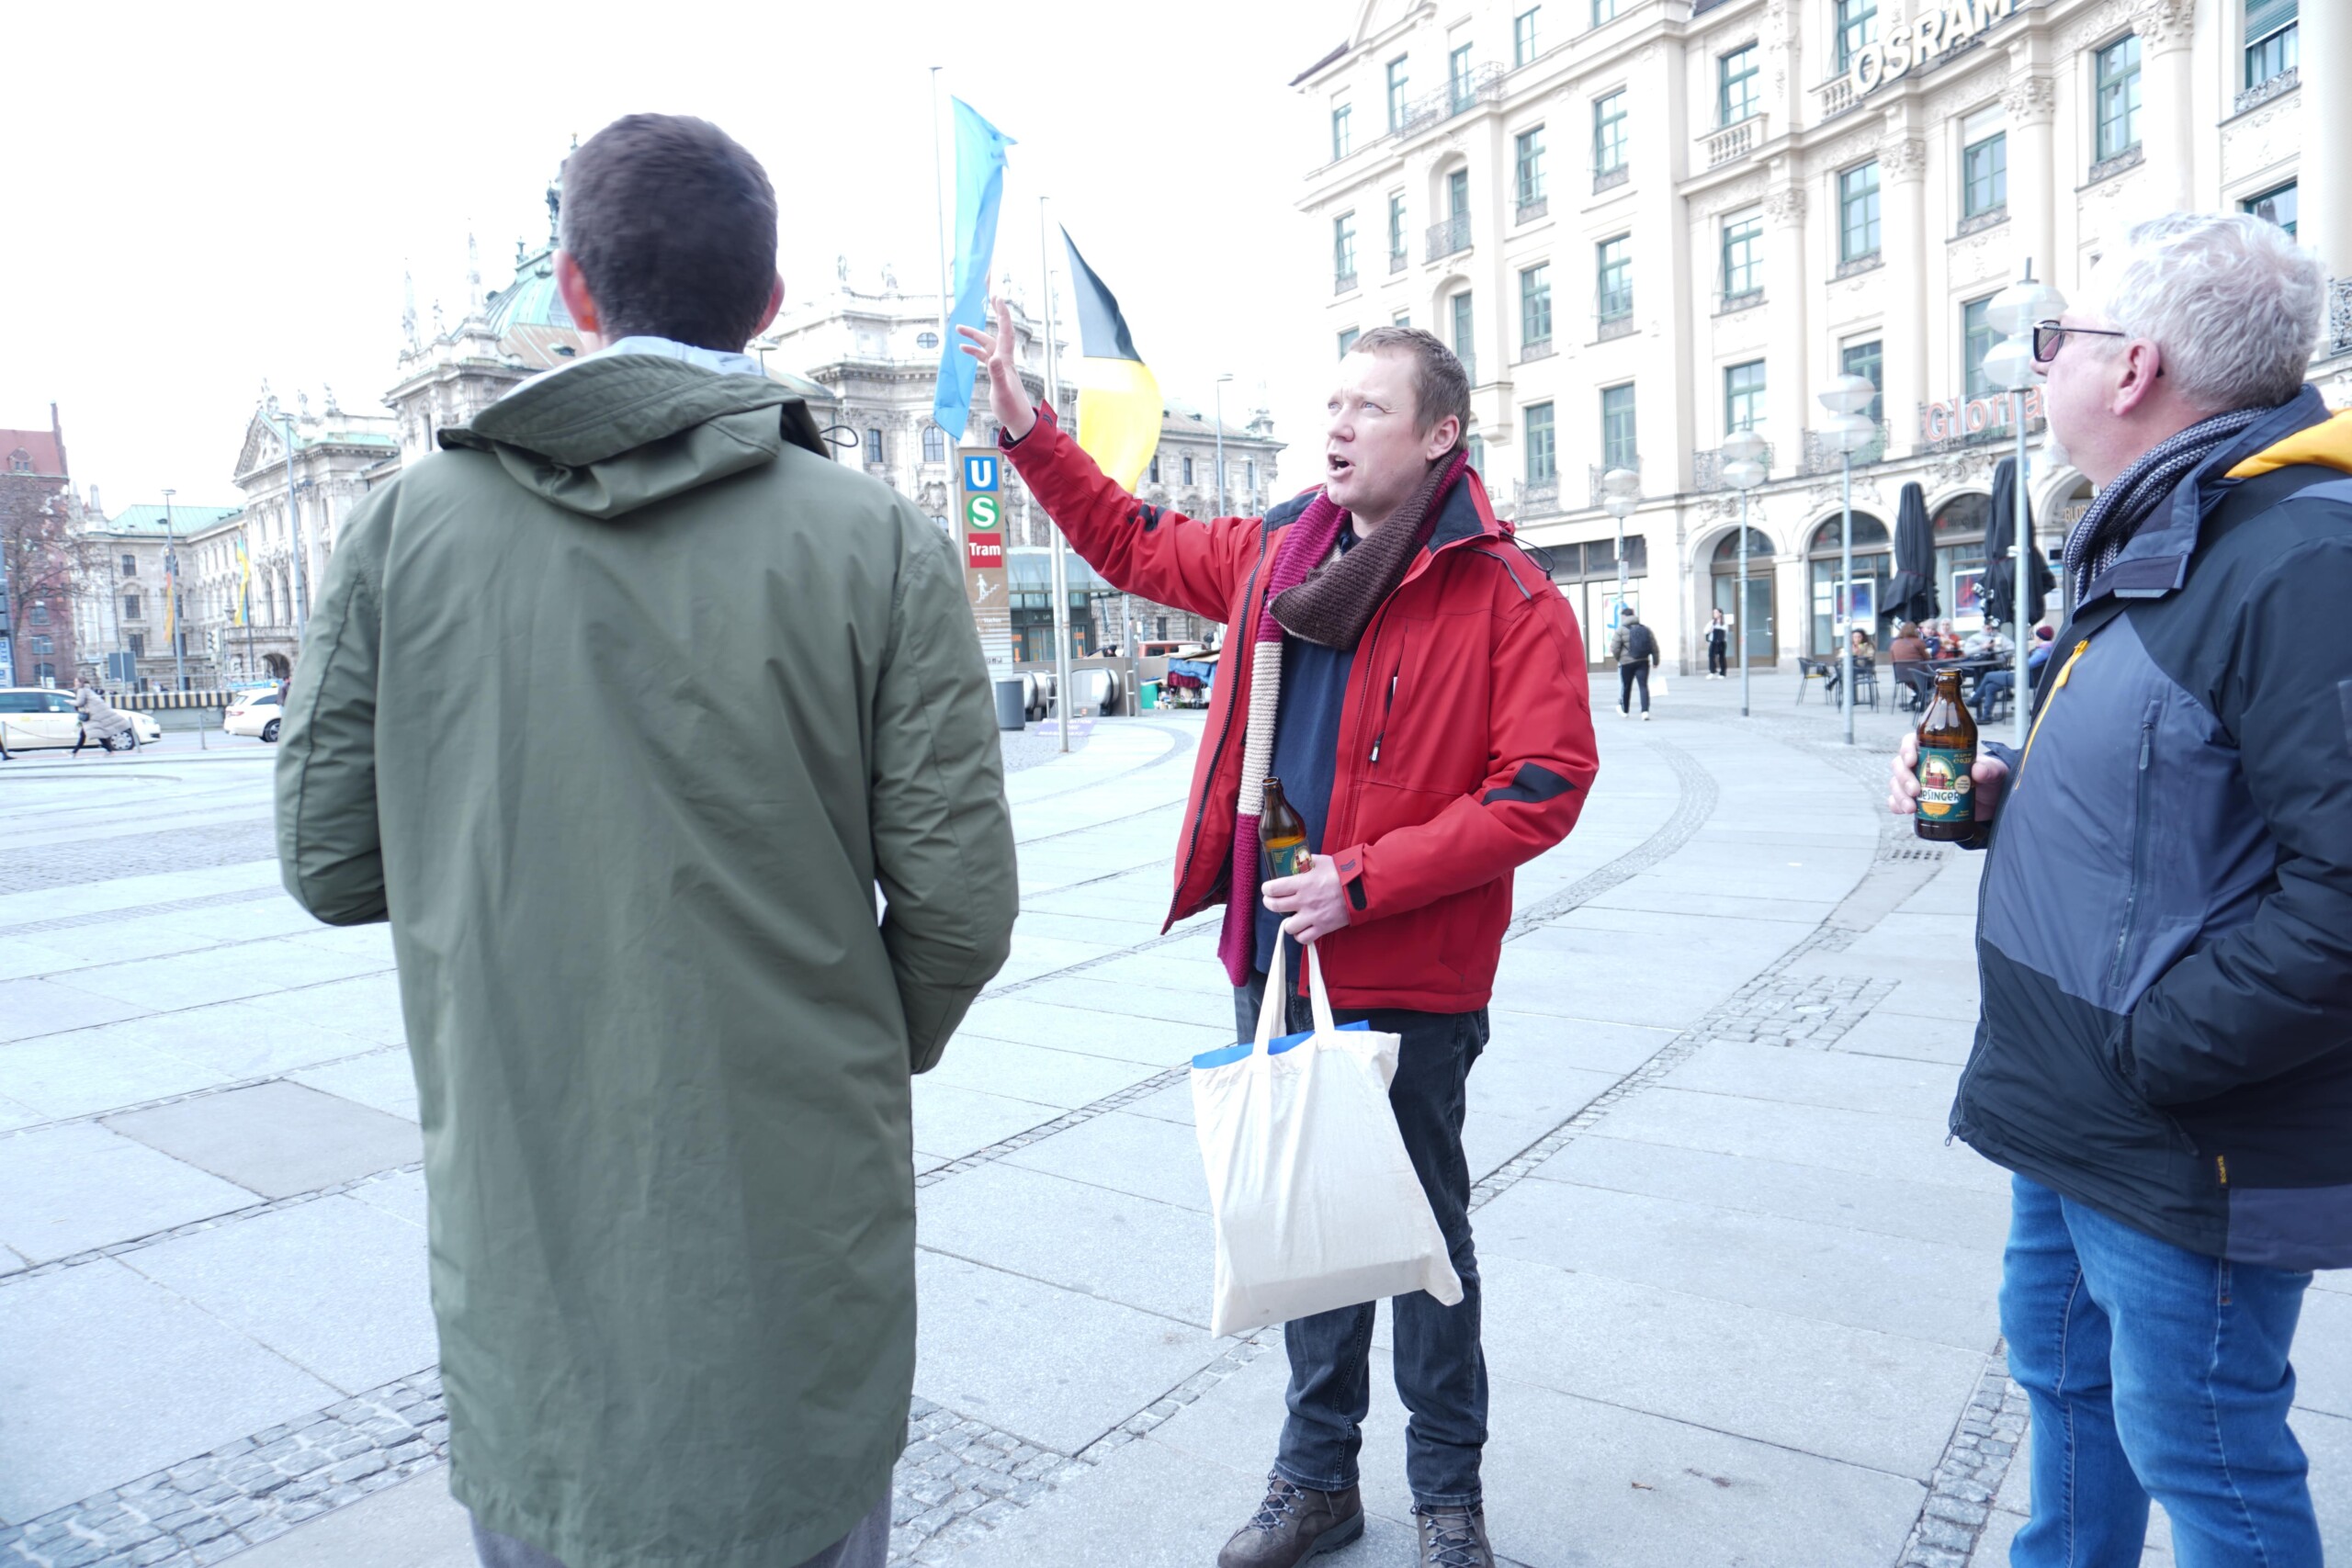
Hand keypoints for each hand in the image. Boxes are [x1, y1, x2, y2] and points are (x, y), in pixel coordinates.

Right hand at [955, 295, 1035, 440]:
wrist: (1019, 420)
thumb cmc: (1012, 408)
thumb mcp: (1002, 392)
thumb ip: (997, 375)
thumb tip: (992, 358)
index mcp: (1006, 361)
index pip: (1005, 332)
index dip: (1002, 314)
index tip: (997, 298)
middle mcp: (1004, 360)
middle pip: (995, 334)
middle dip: (992, 316)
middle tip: (988, 299)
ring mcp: (1000, 367)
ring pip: (987, 345)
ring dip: (974, 336)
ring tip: (958, 329)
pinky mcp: (996, 374)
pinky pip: (984, 357)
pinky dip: (974, 352)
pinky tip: (963, 350)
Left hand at [1263, 856, 1351, 944]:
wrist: (1362, 888)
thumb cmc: (1342, 872)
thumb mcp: (1320, 861)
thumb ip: (1304, 862)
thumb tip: (1294, 861)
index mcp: (1302, 883)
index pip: (1273, 889)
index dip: (1267, 889)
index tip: (1268, 889)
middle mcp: (1304, 901)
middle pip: (1275, 907)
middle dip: (1270, 903)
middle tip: (1272, 901)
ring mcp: (1313, 916)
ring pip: (1288, 927)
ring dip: (1288, 922)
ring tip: (1292, 916)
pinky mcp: (1322, 928)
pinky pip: (1304, 938)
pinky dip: (1301, 935)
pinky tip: (1303, 928)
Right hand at [1889, 731, 2008, 822]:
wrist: (1992, 802)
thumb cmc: (1990, 780)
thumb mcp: (1994, 771)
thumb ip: (1989, 768)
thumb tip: (1977, 771)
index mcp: (1937, 750)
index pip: (1912, 742)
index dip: (1906, 749)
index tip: (1912, 760)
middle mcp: (1923, 765)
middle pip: (1900, 765)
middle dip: (1903, 778)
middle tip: (1916, 791)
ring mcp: (1918, 783)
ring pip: (1896, 783)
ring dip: (1899, 795)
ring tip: (1912, 808)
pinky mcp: (1918, 801)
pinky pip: (1898, 801)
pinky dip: (1896, 805)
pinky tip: (1903, 811)